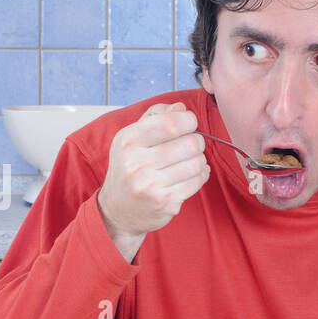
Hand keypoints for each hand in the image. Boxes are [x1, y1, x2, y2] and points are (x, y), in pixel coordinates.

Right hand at [97, 102, 209, 260]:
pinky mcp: (164, 202)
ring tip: (190, 161)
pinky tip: (191, 174)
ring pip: (196, 163)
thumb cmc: (128, 169)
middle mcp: (136, 163)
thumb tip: (181, 107)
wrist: (116, 211)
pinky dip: (200, 175)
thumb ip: (155, 118)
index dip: (188, 120)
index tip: (189, 123)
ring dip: (199, 159)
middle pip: (189, 143)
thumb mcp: (131, 139)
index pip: (170, 123)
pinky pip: (197, 181)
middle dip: (197, 141)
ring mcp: (150, 185)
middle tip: (191, 145)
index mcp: (128, 141)